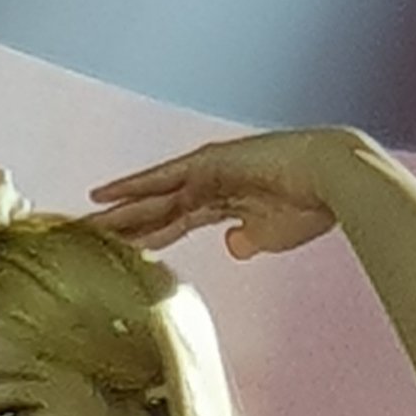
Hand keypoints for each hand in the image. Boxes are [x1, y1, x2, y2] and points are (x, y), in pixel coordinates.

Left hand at [87, 131, 345, 259]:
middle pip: (154, 210)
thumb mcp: (271, 236)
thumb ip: (247, 240)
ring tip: (82, 221)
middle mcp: (208, 185)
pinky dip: (131, 187)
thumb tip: (230, 245)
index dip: (146, 237)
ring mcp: (206, 172)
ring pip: (151, 197)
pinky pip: (161, 180)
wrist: (333, 180)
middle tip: (85, 237)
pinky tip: (102, 195)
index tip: (120, 252)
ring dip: (117, 210)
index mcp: (223, 204)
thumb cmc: (311, 208)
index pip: (174, 223)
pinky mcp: (208, 164)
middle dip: (121, 225)